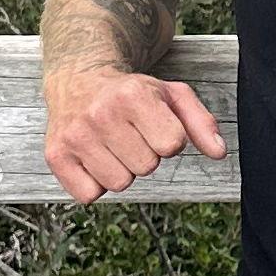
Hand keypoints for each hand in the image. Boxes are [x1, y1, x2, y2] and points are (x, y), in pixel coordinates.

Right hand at [44, 68, 225, 204]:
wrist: (78, 81)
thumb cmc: (132, 92)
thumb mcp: (172, 95)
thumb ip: (200, 122)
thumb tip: (219, 153)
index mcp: (132, 95)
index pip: (172, 145)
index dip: (169, 139)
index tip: (154, 124)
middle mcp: (100, 114)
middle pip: (146, 167)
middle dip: (145, 155)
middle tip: (130, 134)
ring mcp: (75, 136)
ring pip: (119, 184)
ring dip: (121, 169)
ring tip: (112, 145)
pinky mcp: (55, 156)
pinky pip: (90, 195)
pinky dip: (95, 183)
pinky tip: (94, 157)